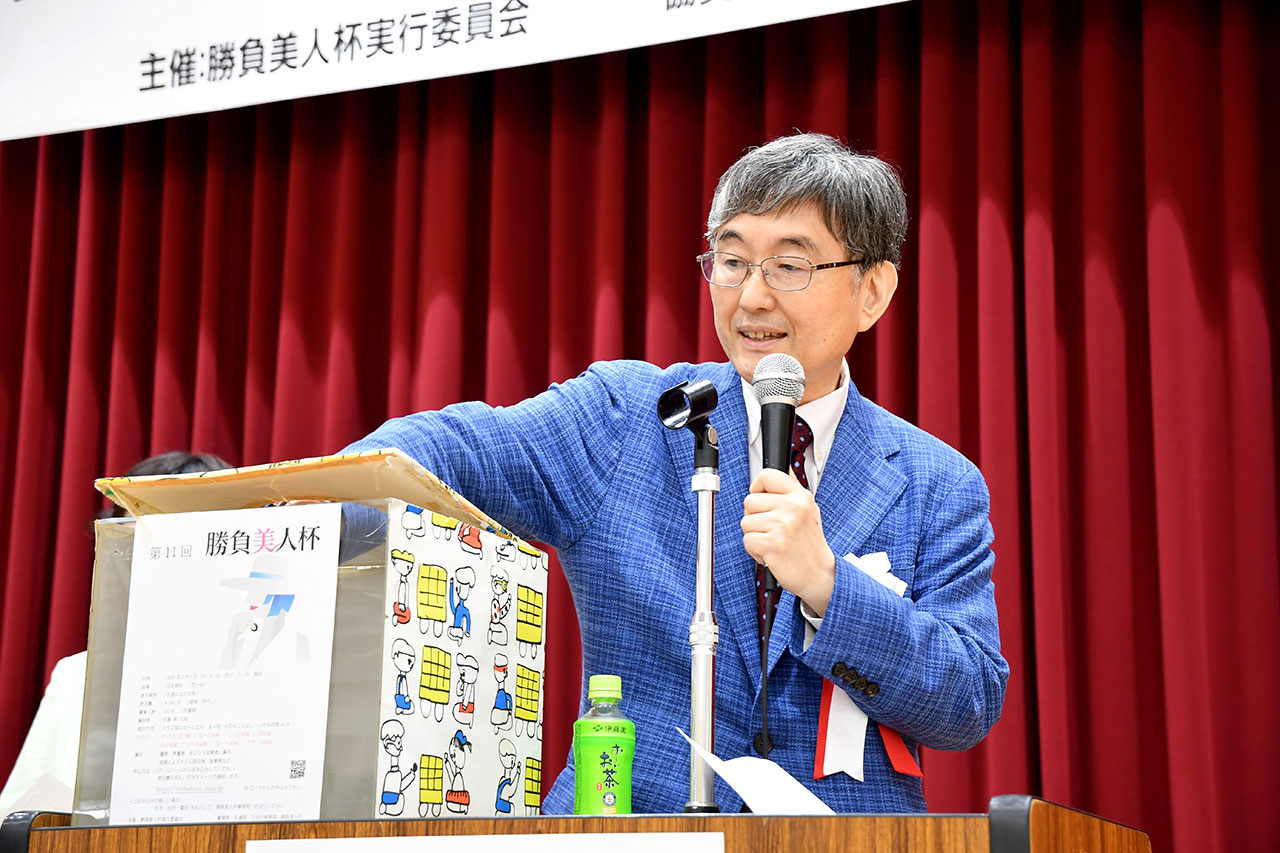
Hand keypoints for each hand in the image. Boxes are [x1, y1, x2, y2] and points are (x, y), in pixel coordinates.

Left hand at [741, 468, 836, 615]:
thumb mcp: (807, 510)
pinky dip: (755, 550)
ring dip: (755, 535)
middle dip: (754, 517)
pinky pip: (747, 540)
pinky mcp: (772, 543)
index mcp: (800, 496)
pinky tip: (771, 553)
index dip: (757, 487)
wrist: (819, 574)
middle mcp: (792, 507)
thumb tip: (767, 477)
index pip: (767, 475)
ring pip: (746, 522)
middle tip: (771, 528)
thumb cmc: (809, 545)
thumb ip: (789, 493)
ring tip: (773, 541)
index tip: (761, 497)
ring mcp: (782, 525)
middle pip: (750, 500)